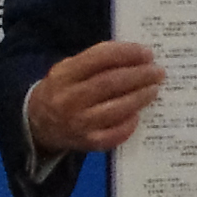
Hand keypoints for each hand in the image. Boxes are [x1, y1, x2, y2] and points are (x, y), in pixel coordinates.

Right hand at [27, 40, 162, 153]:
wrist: (39, 124)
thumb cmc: (62, 90)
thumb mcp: (68, 69)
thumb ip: (95, 62)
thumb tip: (135, 57)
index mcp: (64, 75)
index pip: (100, 58)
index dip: (126, 53)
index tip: (147, 53)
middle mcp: (69, 99)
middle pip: (111, 83)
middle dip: (139, 76)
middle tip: (158, 72)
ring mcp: (78, 123)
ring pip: (116, 109)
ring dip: (139, 98)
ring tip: (154, 90)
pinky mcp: (87, 143)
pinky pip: (113, 135)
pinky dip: (129, 125)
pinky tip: (139, 115)